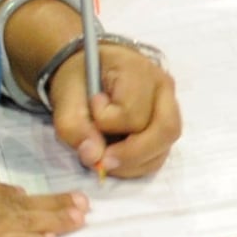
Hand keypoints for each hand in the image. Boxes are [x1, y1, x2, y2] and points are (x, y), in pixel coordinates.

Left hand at [46, 39, 183, 177]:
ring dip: (133, 164)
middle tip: (102, 162)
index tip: (91, 109)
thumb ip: (74, 127)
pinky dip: (137, 165)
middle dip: (131, 155)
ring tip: (105, 157)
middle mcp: (163, 88)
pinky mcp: (167, 127)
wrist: (90, 70)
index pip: (133, 113)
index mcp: (139, 71)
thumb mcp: (66, 96)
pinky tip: (117, 157)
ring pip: (164, 148)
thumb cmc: (81, 78)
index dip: (106, 123)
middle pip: (165, 131)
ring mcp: (170, 108)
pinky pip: (159, 155)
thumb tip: (95, 158)